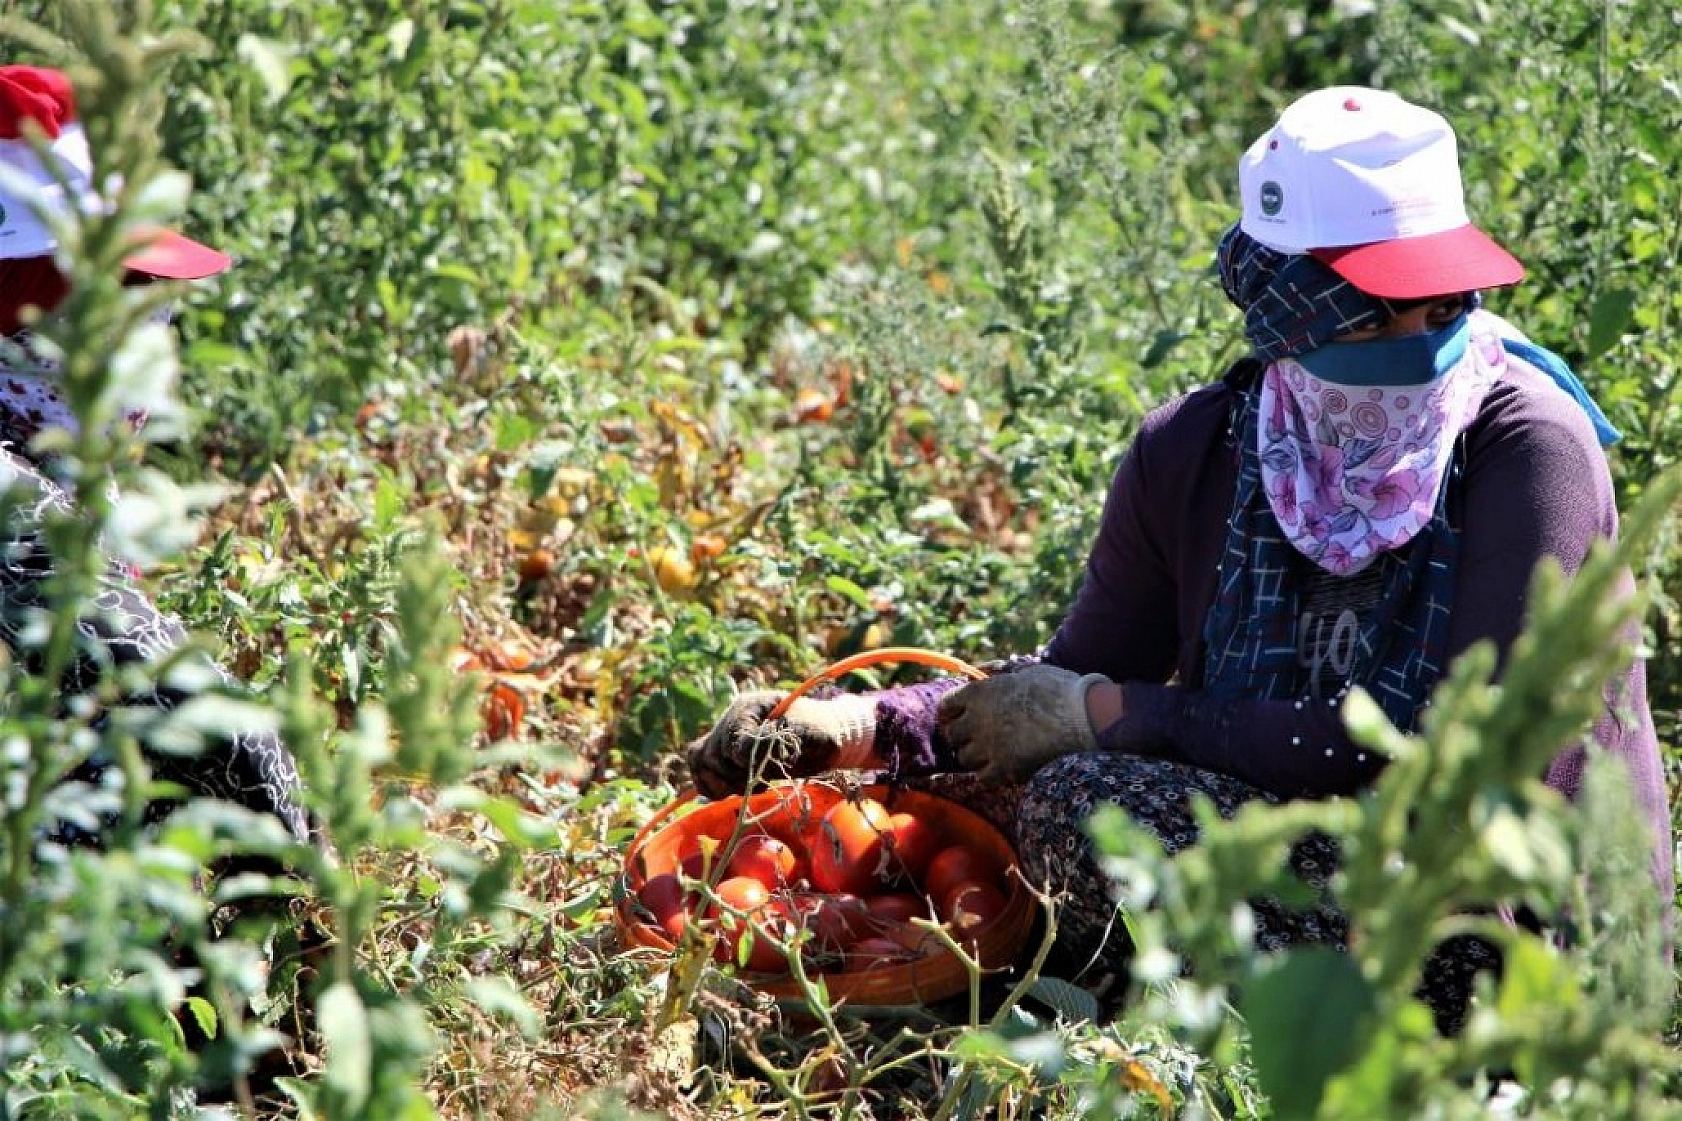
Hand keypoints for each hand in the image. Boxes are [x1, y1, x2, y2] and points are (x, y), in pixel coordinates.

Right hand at [685, 690, 877, 798]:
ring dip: (721, 782)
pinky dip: (710, 785)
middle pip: (712, 753)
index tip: (766, 768)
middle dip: (735, 774)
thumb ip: (777, 741)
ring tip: (746, 787)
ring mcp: (726, 736)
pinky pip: (700, 769)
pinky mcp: (725, 754)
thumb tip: (746, 753)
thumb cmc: (820, 732)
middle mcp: (732, 719)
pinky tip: (732, 792)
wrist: (824, 738)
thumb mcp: (807, 734)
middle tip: (760, 783)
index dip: (747, 760)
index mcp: (751, 707)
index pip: (733, 739)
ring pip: (701, 760)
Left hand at [936, 664, 1107, 785]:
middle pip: (952, 734)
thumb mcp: (1026, 672)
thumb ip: (999, 673)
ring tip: (993, 753)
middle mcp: (977, 719)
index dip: (953, 711)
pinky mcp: (1003, 767)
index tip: (959, 715)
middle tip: (979, 736)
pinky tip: (1004, 768)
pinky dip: (990, 774)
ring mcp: (988, 745)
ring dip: (976, 756)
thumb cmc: (1059, 689)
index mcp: (980, 692)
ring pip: (965, 758)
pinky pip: (983, 777)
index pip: (947, 704)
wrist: (1083, 716)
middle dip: (963, 735)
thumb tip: (980, 672)